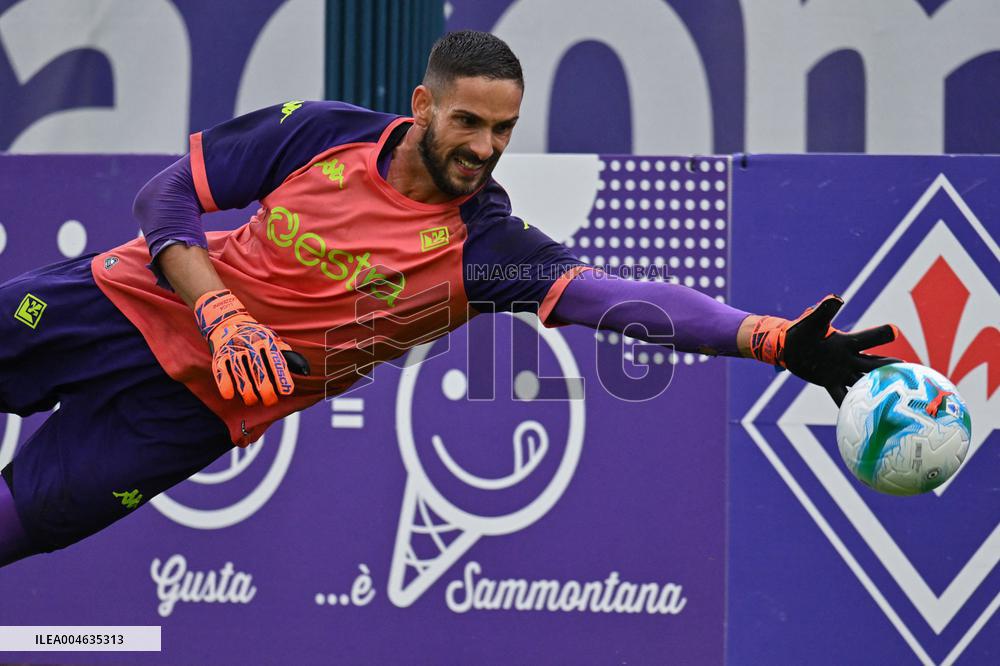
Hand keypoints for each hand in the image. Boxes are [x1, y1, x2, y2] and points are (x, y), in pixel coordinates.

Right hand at [194, 289, 296, 405]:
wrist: (227, 321)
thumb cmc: (255, 335)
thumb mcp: (272, 338)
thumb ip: (286, 353)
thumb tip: (304, 370)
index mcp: (266, 341)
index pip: (276, 361)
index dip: (282, 378)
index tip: (287, 392)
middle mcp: (250, 345)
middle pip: (259, 372)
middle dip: (266, 392)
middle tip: (270, 401)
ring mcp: (233, 350)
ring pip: (241, 376)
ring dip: (247, 393)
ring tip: (252, 401)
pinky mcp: (219, 355)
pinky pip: (222, 373)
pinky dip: (226, 386)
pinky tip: (230, 396)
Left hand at [748, 295, 899, 405]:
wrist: (790, 348)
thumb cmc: (803, 331)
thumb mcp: (813, 322)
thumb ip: (825, 311)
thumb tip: (836, 298)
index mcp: (847, 342)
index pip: (868, 338)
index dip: (880, 335)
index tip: (893, 331)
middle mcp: (849, 357)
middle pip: (873, 362)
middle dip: (890, 366)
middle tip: (911, 369)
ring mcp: (841, 371)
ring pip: (864, 380)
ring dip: (878, 388)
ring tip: (897, 395)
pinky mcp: (830, 382)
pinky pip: (842, 396)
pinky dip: (849, 404)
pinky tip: (862, 416)